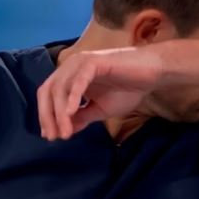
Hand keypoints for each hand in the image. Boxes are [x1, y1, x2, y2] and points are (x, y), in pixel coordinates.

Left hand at [36, 46, 164, 139]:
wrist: (152, 74)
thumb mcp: (100, 109)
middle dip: (48, 115)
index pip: (48, 95)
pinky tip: (71, 112)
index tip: (51, 136)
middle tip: (55, 137)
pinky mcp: (94, 62)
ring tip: (66, 132)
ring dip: (60, 112)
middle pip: (48, 91)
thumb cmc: (128, 88)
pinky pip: (78, 81)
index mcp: (70, 76)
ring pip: (60, 88)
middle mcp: (71, 66)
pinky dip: (73, 97)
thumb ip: (82, 117)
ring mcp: (81, 62)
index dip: (46, 116)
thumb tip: (65, 130)